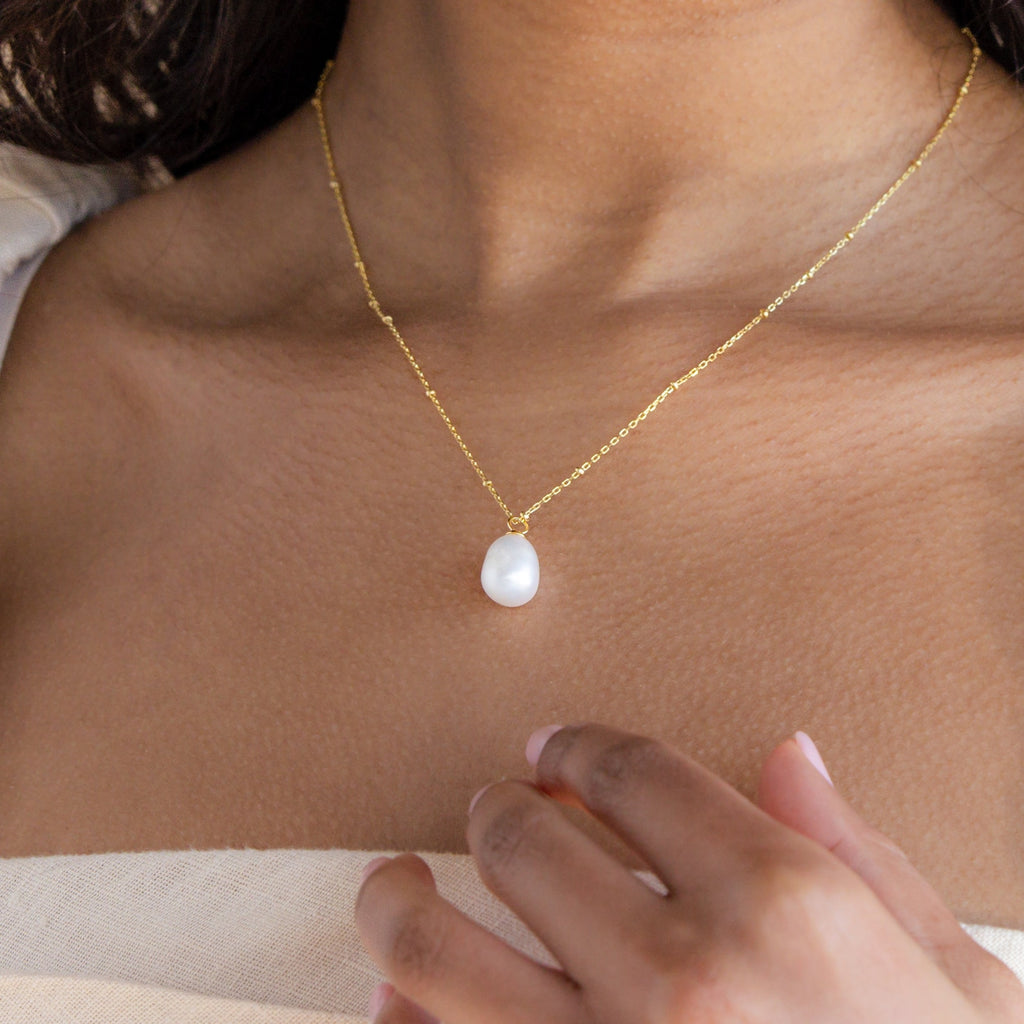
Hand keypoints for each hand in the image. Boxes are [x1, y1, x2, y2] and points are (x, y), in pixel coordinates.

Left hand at [356, 724, 1023, 1022]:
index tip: (555, 750)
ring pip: (432, 950)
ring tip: (399, 883)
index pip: (635, 773)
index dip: (580, 746)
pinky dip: (398, 1022)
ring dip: (399, 900)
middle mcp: (683, 981)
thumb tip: (790, 755)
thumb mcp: (953, 985)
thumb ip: (863, 854)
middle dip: (500, 807)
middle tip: (500, 807)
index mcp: (785, 910)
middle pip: (521, 839)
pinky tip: (402, 1004)